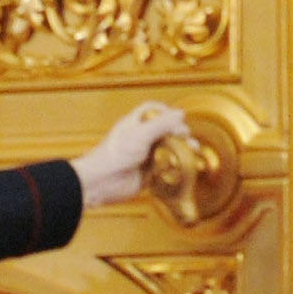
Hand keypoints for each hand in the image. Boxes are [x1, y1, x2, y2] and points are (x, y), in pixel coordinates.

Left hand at [72, 102, 191, 209]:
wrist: (102, 182)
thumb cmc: (114, 154)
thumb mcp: (141, 134)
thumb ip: (162, 124)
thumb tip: (181, 113)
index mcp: (135, 123)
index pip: (153, 111)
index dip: (166, 111)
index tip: (179, 118)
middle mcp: (140, 138)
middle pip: (165, 131)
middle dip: (179, 134)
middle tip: (188, 139)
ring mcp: (144, 156)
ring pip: (167, 151)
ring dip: (180, 152)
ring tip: (190, 153)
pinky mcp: (147, 173)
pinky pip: (165, 169)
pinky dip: (173, 169)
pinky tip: (179, 168)